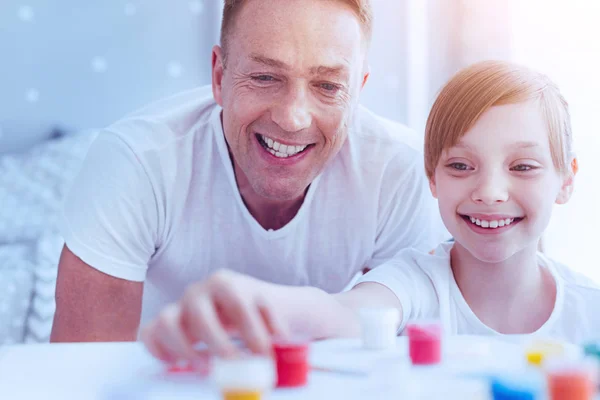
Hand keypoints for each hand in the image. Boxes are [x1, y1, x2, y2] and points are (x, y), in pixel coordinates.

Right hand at [140, 269, 288, 362]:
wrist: (240, 306)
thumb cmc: (254, 311)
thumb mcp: (269, 312)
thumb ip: (274, 325)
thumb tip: (281, 342)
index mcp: (224, 282)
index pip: (237, 304)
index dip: (252, 332)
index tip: (265, 355)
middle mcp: (197, 292)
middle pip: (201, 315)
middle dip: (219, 344)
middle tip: (236, 365)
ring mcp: (177, 307)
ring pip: (166, 322)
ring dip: (184, 349)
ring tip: (205, 367)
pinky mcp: (163, 324)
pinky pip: (147, 333)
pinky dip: (157, 350)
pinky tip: (177, 363)